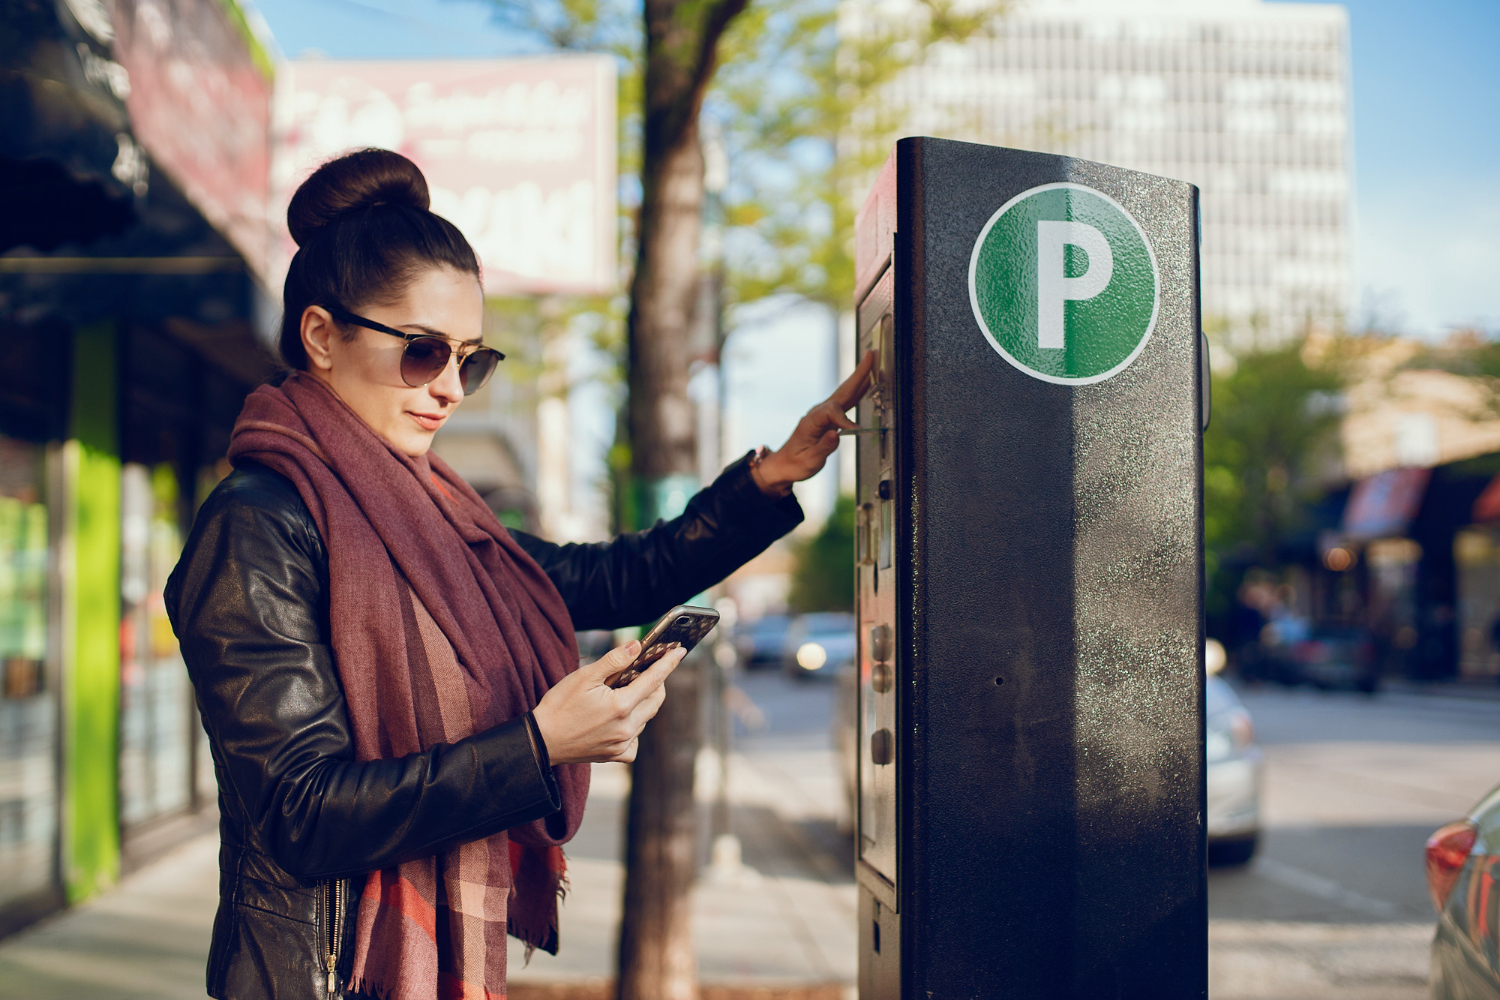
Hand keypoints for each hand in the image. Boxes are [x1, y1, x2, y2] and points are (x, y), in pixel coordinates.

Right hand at [531, 640, 685, 764]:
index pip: (654, 680)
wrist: (541, 741)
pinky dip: (633, 728)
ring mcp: (622, 744)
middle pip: (655, 700)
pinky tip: (618, 721)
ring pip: (646, 719)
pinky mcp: (616, 756)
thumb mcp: (584, 676)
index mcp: (621, 706)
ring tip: (625, 693)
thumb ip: (613, 661)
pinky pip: (635, 740)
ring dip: (643, 704)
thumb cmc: (559, 705)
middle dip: (657, 683)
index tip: (680, 651)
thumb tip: (637, 646)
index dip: (669, 663)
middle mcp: (626, 728)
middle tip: (648, 671)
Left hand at [751, 349, 877, 496]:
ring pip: (844, 393)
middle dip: (857, 374)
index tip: (856, 430)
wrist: (784, 464)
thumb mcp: (809, 461)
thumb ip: (823, 447)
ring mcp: (823, 414)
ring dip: (859, 377)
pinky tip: (866, 383)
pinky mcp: (828, 418)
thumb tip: (836, 435)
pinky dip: (857, 391)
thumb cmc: (795, 464)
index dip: (845, 420)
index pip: (832, 412)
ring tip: (872, 363)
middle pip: (841, 391)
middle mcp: (817, 413)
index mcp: (811, 422)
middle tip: (870, 356)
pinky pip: (845, 401)